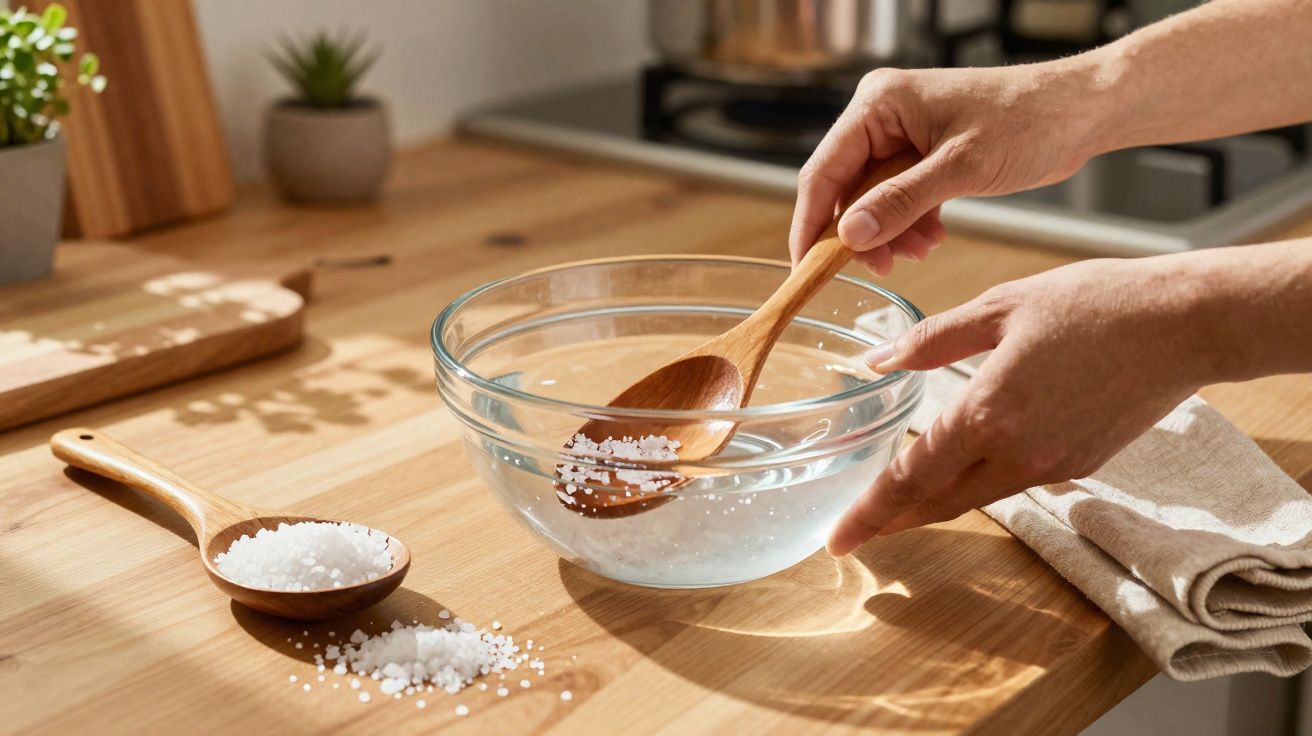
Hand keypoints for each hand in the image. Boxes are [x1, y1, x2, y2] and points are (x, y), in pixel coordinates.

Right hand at [790, 63, 1101, 274]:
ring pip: (872, 199)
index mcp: (880, 103)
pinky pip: (898, 198)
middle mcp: (883, 115)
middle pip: (846, 187)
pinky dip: (911, 224)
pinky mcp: (923, 154)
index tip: (804, 265)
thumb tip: (849, 235)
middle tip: (882, 266)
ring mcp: (902, 135)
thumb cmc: (1029, 121)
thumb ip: (900, 202)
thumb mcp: (961, 168)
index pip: (825, 169)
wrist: (1081, 111)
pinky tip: (933, 239)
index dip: (811, 221)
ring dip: (891, 232)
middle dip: (863, 233)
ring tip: (922, 251)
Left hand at [828, 256, 1225, 555]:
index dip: (869, 514)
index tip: (836, 540)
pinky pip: (1013, 481)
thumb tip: (876, 360)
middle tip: (855, 532)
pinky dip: (978, 483)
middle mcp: (1017, 452)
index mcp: (987, 413)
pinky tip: (962, 467)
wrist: (1184, 325)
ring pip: (976, 497)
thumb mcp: (1000, 306)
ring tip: (897, 503)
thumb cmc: (1093, 302)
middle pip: (938, 503)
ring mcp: (1052, 465)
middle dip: (893, 521)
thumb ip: (931, 341)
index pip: (910, 479)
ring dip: (933, 503)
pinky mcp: (1080, 464)